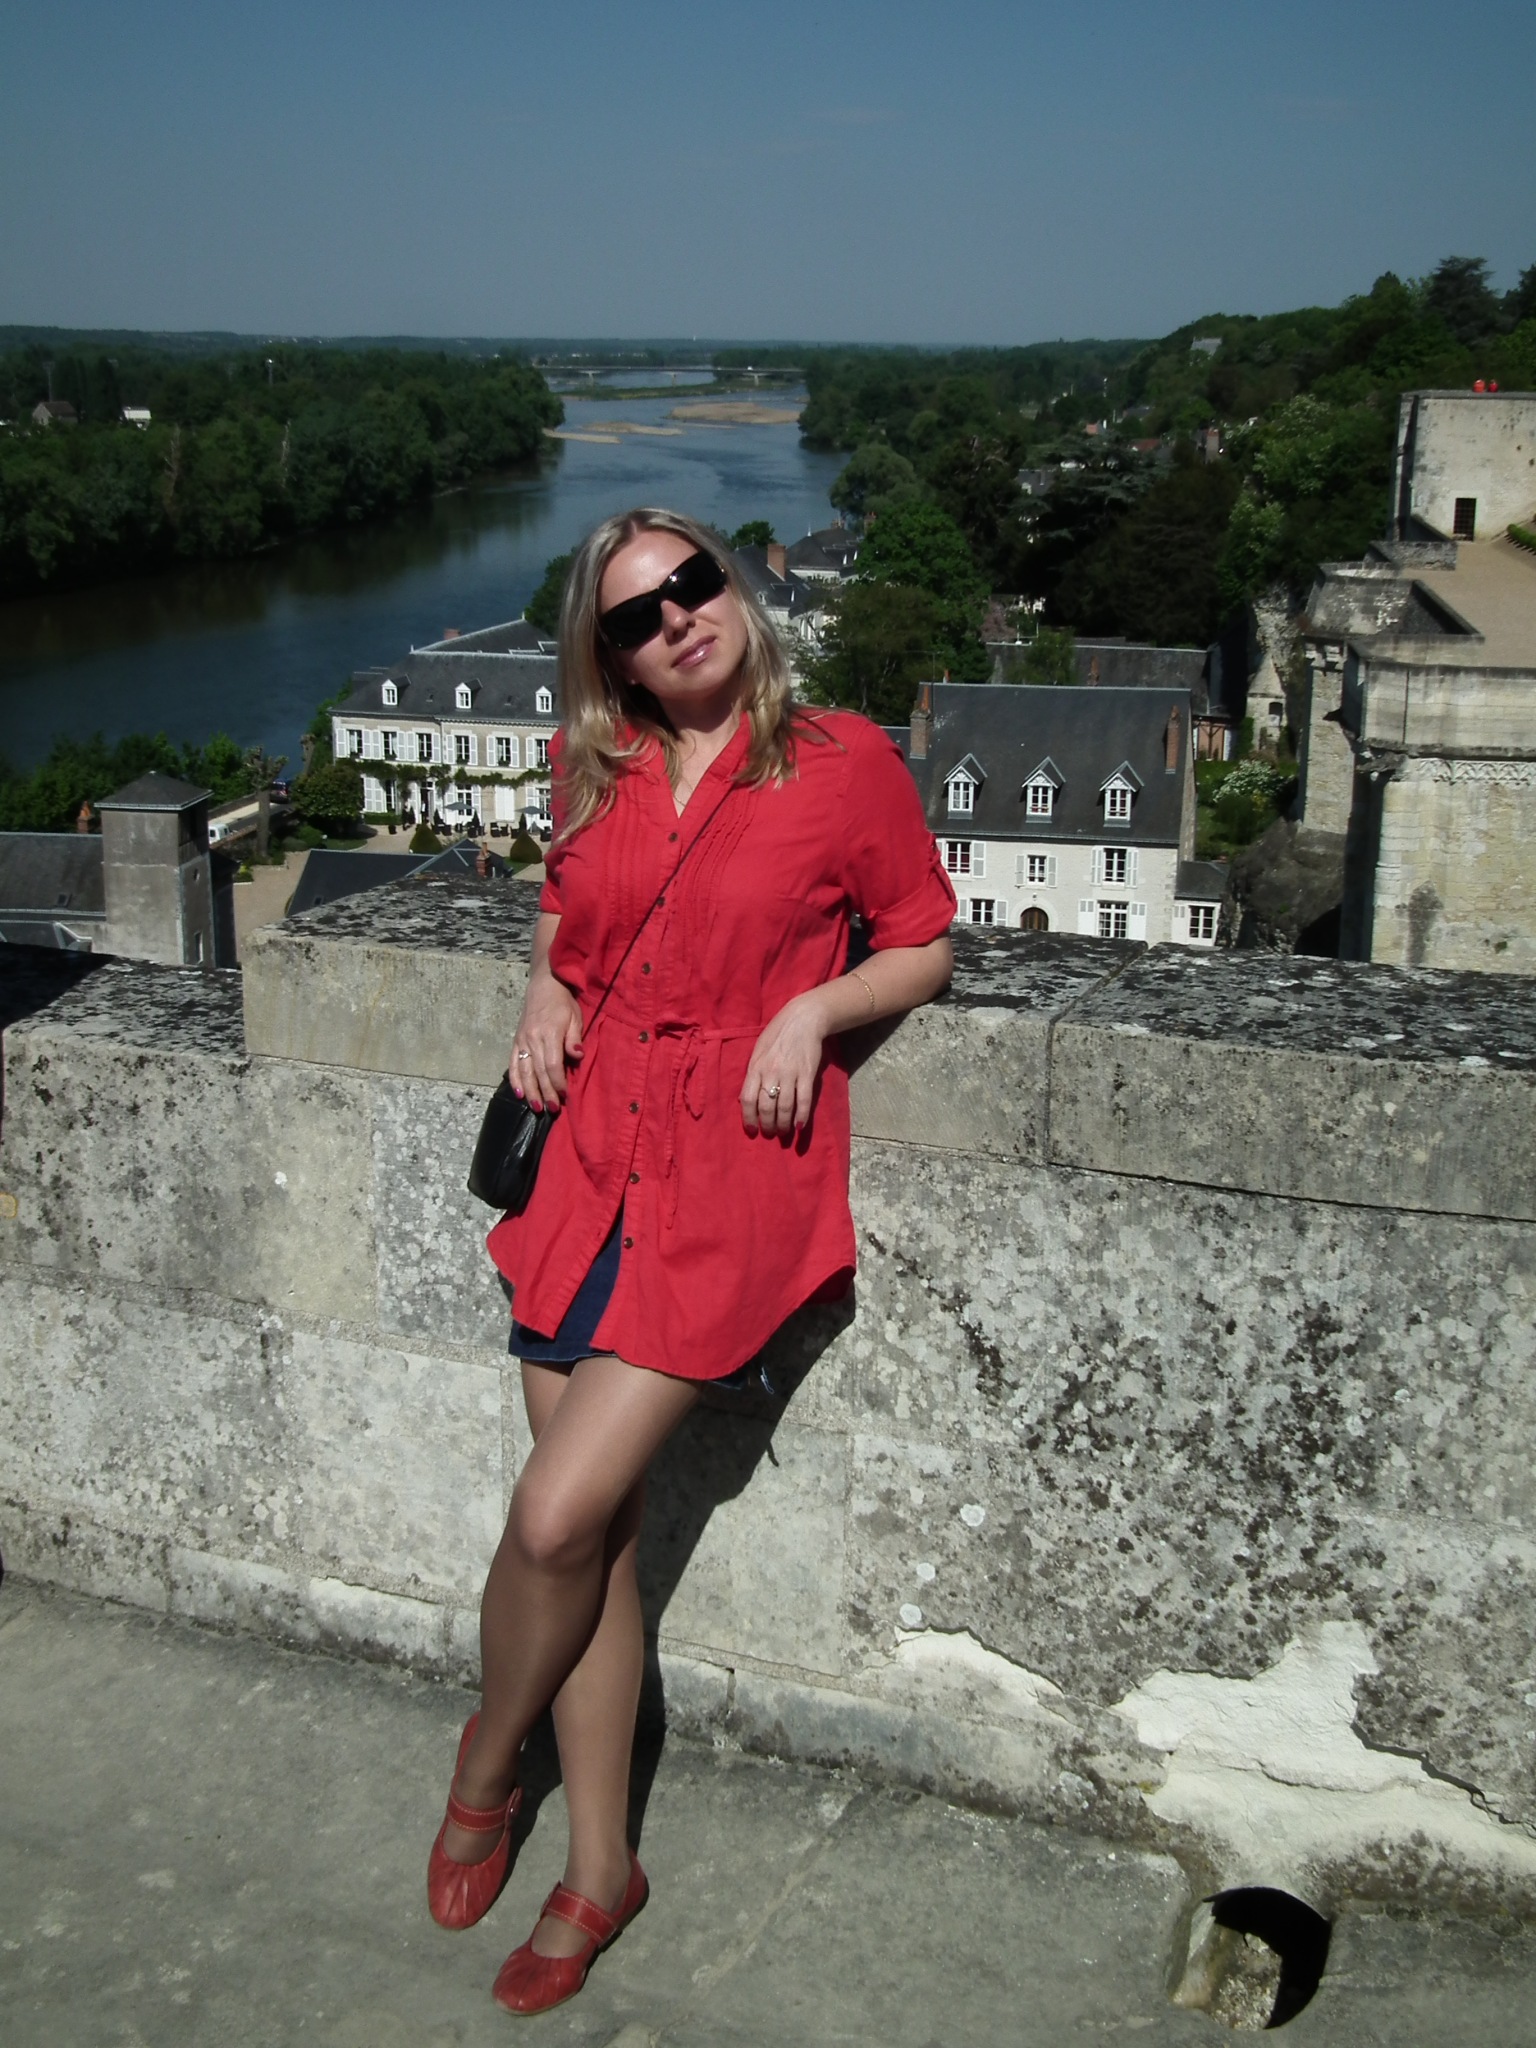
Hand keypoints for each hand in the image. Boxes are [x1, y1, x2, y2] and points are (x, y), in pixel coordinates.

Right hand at [509, 966, 582, 1110]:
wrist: (543, 986)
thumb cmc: (563, 1003)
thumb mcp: (575, 1017)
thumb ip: (573, 1038)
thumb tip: (577, 1056)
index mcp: (549, 1034)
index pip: (552, 1065)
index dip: (558, 1082)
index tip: (565, 1094)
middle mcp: (532, 1039)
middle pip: (538, 1072)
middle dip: (546, 1092)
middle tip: (552, 1109)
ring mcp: (522, 1041)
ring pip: (524, 1071)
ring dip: (530, 1091)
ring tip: (537, 1107)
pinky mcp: (516, 1041)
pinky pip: (513, 1063)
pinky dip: (514, 1079)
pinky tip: (518, 1094)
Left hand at [740, 990, 828, 1138]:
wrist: (803, 1019)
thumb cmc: (777, 1034)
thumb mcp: (757, 1051)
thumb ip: (752, 1073)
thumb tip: (745, 1098)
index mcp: (755, 1067)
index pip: (747, 1099)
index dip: (748, 1118)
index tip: (751, 1130)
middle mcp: (770, 1072)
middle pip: (766, 1107)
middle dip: (767, 1125)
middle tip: (770, 1133)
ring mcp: (790, 1074)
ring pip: (784, 1107)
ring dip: (783, 1124)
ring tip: (783, 1133)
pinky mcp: (807, 1074)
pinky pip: (804, 1100)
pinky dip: (802, 1116)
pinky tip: (800, 1126)